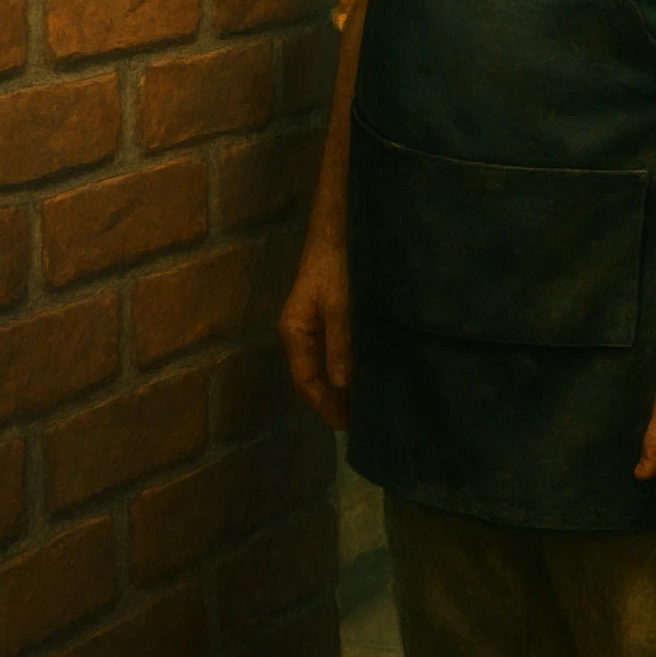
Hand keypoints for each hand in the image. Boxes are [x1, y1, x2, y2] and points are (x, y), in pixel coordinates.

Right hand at [277, 242, 350, 430]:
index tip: (345, 426)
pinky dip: (342, 368)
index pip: (305, 380)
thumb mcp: (340, 306)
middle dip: (331, 400)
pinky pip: (330, 351)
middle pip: (311, 377)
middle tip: (358, 423)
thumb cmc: (335, 265)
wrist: (336, 230)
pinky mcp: (324, 317)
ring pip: (321, 366)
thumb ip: (339, 344)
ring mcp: (310, 325)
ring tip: (361, 407)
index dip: (323, 405)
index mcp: (294, 332)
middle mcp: (298, 333)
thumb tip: (341, 384)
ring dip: (337, 386)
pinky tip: (359, 376)